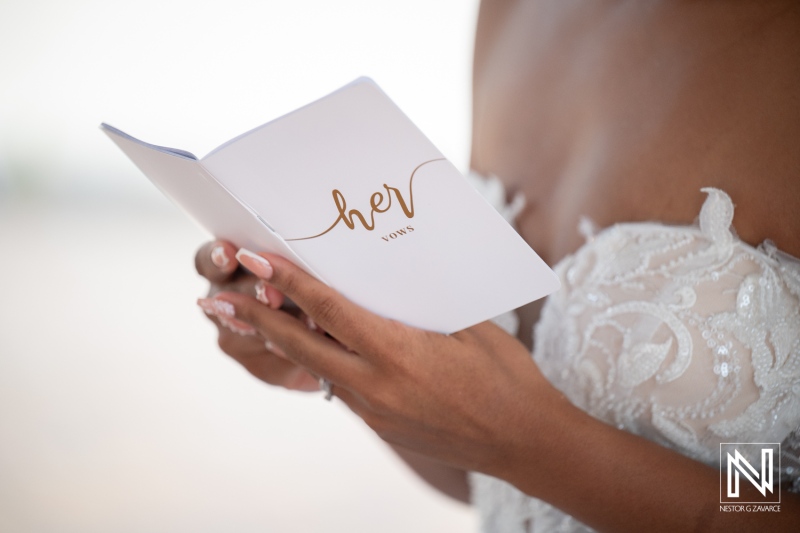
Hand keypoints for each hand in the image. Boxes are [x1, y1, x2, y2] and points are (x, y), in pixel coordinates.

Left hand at [205, 249, 567, 477]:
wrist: (524, 441)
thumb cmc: (506, 376)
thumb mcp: (467, 327)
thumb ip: (416, 308)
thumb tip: (380, 286)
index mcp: (398, 351)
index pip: (328, 309)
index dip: (288, 282)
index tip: (255, 260)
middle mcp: (376, 384)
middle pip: (300, 344)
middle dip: (253, 319)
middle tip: (212, 300)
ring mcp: (374, 410)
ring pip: (314, 366)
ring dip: (280, 342)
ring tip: (244, 321)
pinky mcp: (380, 425)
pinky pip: (340, 386)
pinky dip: (319, 361)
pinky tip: (312, 346)